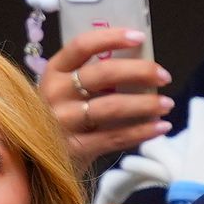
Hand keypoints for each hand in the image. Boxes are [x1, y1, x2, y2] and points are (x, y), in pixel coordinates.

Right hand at [38, 27, 174, 168]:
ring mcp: (63, 123)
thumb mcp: (64, 94)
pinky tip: (159, 128)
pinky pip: (115, 137)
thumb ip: (90, 79)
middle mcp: (55, 94)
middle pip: (104, 74)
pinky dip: (141, 132)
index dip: (112, 37)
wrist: (36, 166)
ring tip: (167, 105)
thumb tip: (137, 64)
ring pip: (113, 106)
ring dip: (146, 105)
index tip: (139, 37)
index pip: (83, 46)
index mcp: (53, 72)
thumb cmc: (58, 122)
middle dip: (140, 71)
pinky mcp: (75, 149)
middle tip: (164, 76)